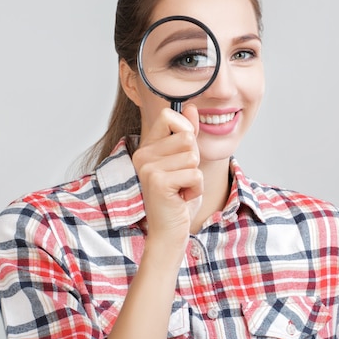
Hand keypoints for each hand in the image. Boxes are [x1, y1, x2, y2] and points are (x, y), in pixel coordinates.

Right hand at [131, 104, 202, 251]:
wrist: (170, 231)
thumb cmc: (179, 197)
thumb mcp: (187, 162)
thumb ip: (188, 134)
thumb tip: (191, 107)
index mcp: (148, 147)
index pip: (170, 116)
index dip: (186, 130)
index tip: (184, 153)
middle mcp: (143, 155)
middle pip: (188, 138)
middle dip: (194, 160)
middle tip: (182, 178)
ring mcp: (148, 167)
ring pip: (193, 156)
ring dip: (195, 176)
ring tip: (181, 189)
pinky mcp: (158, 181)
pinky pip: (195, 174)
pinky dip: (196, 188)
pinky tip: (181, 198)